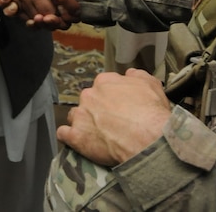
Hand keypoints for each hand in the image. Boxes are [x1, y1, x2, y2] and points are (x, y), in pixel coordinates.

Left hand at [57, 69, 172, 165]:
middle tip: (111, 122)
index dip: (111, 97)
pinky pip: (64, 134)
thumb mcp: (151, 84)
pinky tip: (77, 141)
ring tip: (95, 134)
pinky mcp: (76, 136)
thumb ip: (137, 76)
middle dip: (96, 109)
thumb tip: (129, 73)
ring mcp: (81, 115)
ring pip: (74, 115)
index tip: (118, 106)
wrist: (146, 138)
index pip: (103, 85)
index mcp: (105, 82)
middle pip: (88, 100)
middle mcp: (89, 95)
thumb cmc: (151, 112)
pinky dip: (69, 137)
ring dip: (82, 122)